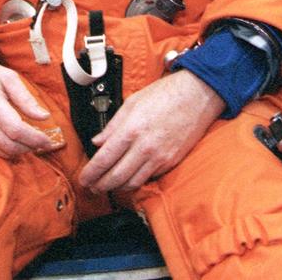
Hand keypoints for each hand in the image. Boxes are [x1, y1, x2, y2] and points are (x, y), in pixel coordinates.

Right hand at [0, 52, 57, 158]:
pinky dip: (6, 149)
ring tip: (31, 142)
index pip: (16, 130)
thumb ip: (26, 99)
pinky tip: (15, 141)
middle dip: (30, 147)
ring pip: (1, 152)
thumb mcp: (7, 77)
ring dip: (20, 151)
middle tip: (43, 142)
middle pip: (10, 146)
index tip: (48, 140)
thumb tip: (44, 117)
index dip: (35, 138)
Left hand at [78, 70, 223, 193]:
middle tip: (91, 187)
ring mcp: (159, 157)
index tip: (83, 179)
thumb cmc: (166, 94)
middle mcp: (144, 147)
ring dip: (116, 188)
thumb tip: (98, 141)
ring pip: (132, 183)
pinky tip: (128, 178)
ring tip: (107, 186)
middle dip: (99, 185)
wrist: (198, 95)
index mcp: (131, 129)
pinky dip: (135, 181)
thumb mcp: (133, 102)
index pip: (103, 160)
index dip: (90, 173)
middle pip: (116, 177)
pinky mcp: (171, 161)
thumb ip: (113, 125)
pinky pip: (149, 178)